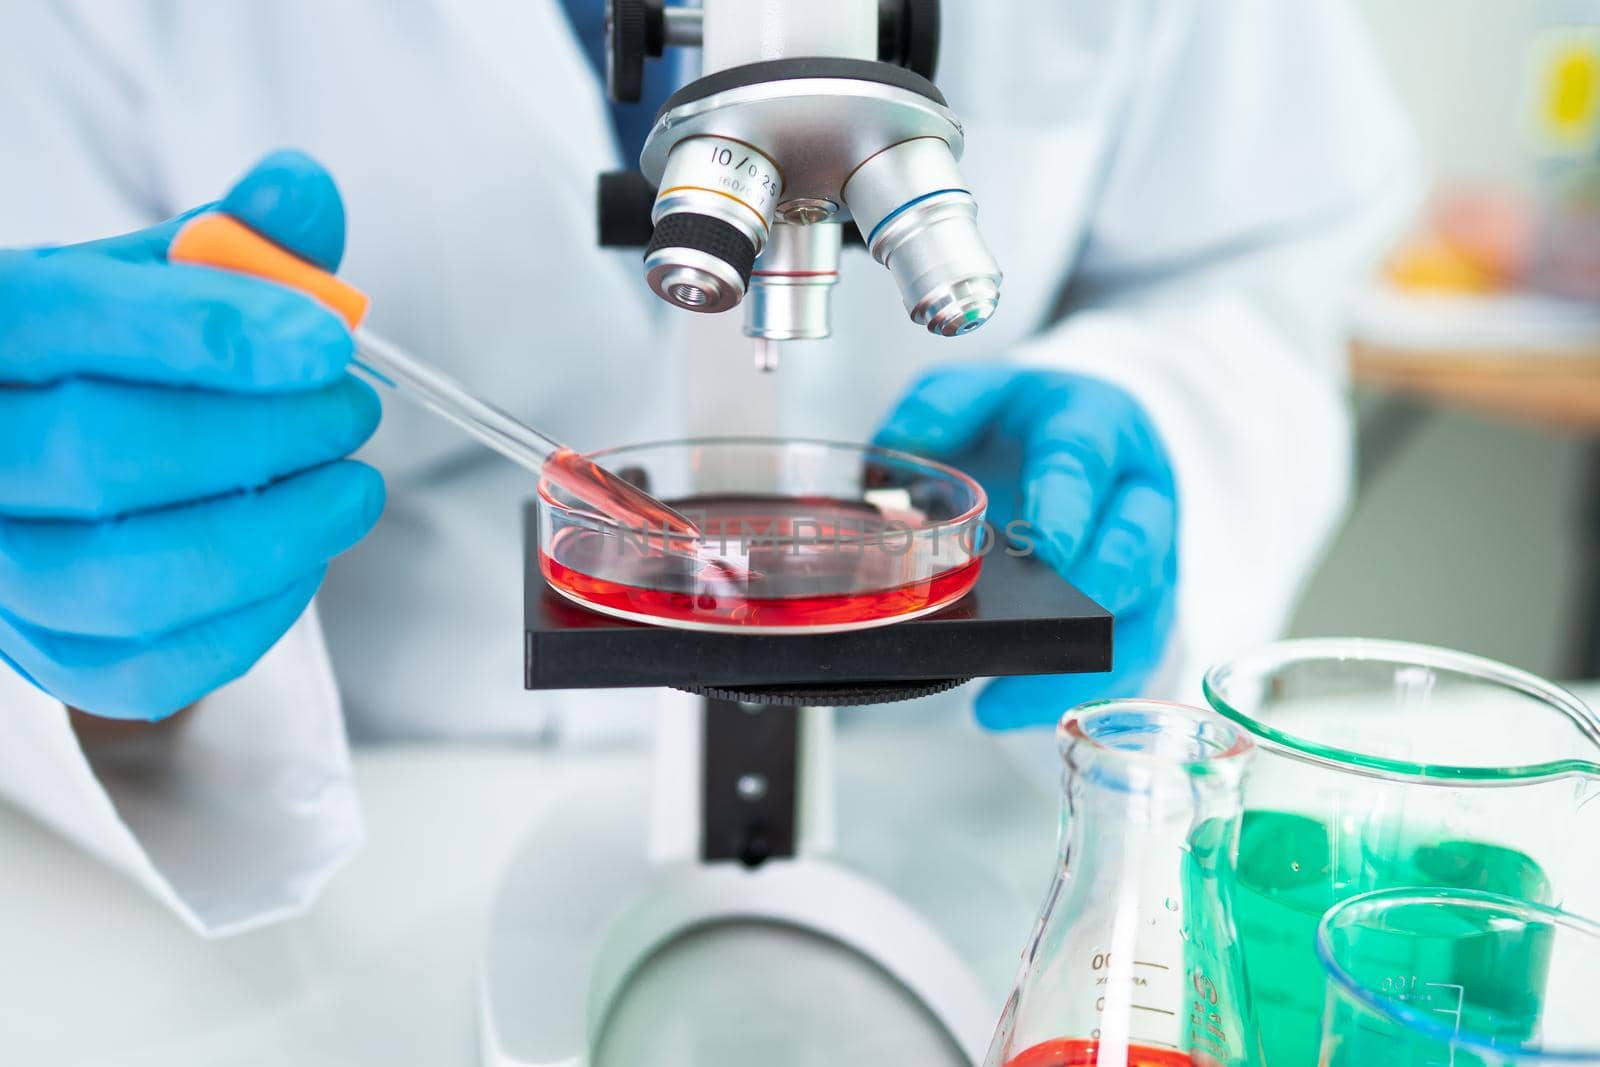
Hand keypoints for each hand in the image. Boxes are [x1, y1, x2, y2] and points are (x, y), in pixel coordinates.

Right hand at [0, 151, 383, 720]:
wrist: (41, 452)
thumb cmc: (107, 362)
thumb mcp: (155, 280)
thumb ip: (237, 238)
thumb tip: (303, 195)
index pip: (67, 321)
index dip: (210, 331)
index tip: (329, 343)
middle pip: (107, 454)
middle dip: (266, 435)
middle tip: (352, 411)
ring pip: (132, 576)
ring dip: (277, 534)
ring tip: (351, 488)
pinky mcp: (49, 656)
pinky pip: (157, 664)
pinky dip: (257, 613)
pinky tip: (304, 555)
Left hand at [876, 366, 1177, 728]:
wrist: (1080, 436)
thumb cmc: (1024, 420)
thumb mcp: (975, 391)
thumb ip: (936, 409)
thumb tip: (885, 457)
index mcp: (1094, 423)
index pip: (1084, 459)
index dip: (1067, 502)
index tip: (1045, 544)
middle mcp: (1137, 490)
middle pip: (1137, 542)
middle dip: (1097, 585)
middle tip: (1051, 622)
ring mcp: (1152, 553)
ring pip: (1140, 613)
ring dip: (1078, 658)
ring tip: (1004, 694)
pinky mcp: (1146, 605)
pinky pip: (1126, 658)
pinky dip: (1070, 689)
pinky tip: (1005, 710)